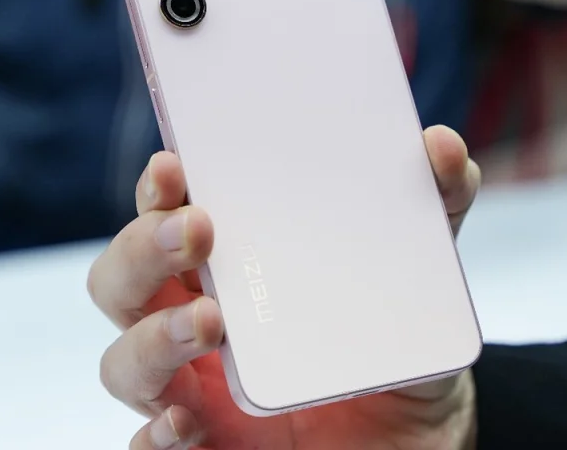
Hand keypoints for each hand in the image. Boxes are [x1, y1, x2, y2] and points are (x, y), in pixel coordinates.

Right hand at [88, 125, 481, 449]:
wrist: (421, 437)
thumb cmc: (399, 347)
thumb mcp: (424, 279)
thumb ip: (435, 211)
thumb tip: (444, 147)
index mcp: (234, 268)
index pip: (169, 216)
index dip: (159, 190)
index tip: (174, 166)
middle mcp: (200, 321)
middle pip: (124, 278)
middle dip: (143, 248)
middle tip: (197, 230)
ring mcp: (195, 389)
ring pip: (123, 360)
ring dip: (151, 338)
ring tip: (209, 322)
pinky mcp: (208, 449)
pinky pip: (150, 446)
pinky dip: (155, 435)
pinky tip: (186, 422)